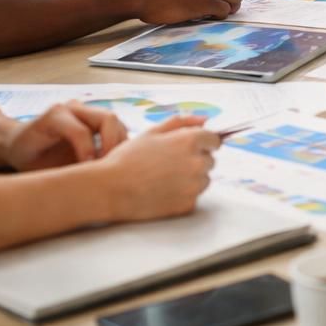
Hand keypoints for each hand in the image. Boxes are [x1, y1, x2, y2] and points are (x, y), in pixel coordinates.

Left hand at [5, 101, 127, 170]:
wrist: (19, 143)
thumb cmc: (25, 157)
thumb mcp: (35, 166)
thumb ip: (60, 170)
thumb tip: (87, 183)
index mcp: (54, 117)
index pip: (82, 131)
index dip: (89, 153)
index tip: (89, 173)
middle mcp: (72, 108)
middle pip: (108, 118)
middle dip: (113, 145)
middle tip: (108, 169)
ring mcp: (85, 110)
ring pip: (116, 122)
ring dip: (120, 145)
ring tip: (109, 167)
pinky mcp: (94, 118)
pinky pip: (115, 128)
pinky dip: (118, 144)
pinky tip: (109, 161)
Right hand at [97, 115, 218, 220]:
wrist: (110, 189)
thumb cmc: (128, 158)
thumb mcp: (152, 132)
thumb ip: (182, 122)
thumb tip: (205, 120)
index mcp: (190, 141)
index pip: (215, 140)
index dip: (203, 143)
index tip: (190, 148)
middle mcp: (197, 163)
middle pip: (209, 161)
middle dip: (195, 161)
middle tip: (168, 165)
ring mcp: (193, 186)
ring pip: (203, 180)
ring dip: (191, 179)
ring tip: (164, 179)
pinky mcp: (187, 205)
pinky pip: (193, 198)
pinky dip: (182, 196)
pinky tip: (162, 192)